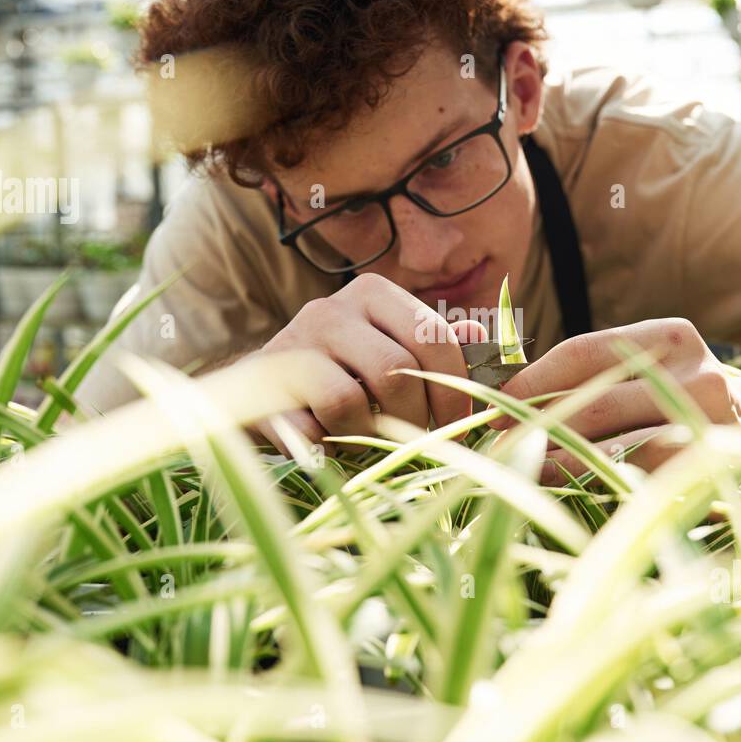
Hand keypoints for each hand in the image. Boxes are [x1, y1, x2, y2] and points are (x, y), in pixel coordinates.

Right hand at [254, 272, 486, 456]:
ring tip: (367, 441)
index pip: (433, 337)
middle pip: (395, 370)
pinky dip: (325, 448)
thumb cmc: (342, 372)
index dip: (454, 389)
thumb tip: (481, 336)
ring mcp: (292, 344)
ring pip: (348, 401)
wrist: (259, 389)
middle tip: (418, 442)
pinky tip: (327, 444)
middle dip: (415, 417)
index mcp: (373, 293)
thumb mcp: (391, 349)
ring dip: (366, 435)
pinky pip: (307, 429)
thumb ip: (435, 346)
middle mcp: (331, 309)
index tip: (457, 424)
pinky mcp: (264, 388)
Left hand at [488, 318, 740, 486]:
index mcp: (670, 337)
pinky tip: (572, 496)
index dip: (533, 379)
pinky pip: (649, 483)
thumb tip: (501, 391)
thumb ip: (591, 375)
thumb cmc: (680, 396)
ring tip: (526, 475)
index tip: (491, 403)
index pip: (585, 352)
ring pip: (622, 449)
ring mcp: (715, 425)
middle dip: (540, 428)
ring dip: (565, 466)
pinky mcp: (719, 470)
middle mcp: (698, 373)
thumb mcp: (647, 367)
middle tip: (497, 448)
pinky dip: (606, 489)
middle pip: (599, 402)